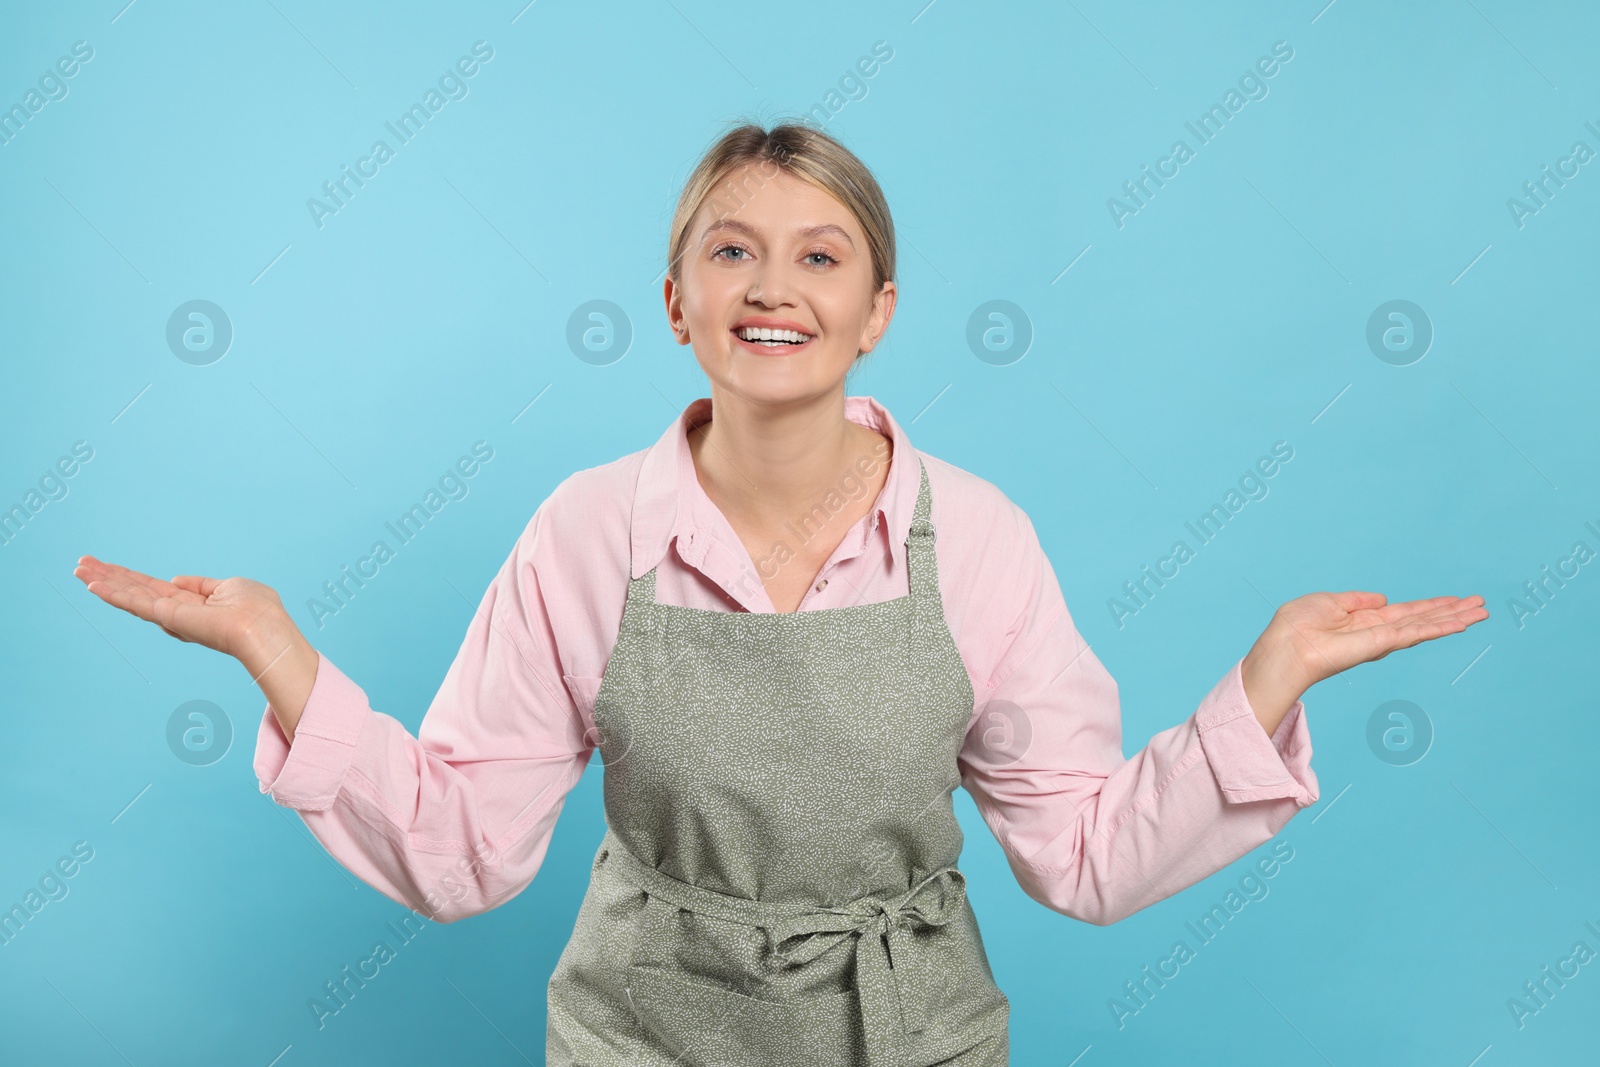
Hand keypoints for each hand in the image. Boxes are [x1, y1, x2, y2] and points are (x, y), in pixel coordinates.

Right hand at [72, 554, 301, 674]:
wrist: (264, 628)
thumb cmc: (258, 609)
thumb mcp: (230, 587)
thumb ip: (201, 585)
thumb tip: (177, 580)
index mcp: (191, 604)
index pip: (152, 588)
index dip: (130, 577)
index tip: (106, 566)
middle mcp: (177, 612)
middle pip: (134, 591)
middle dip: (108, 577)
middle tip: (80, 564)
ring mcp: (171, 616)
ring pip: (129, 596)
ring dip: (103, 582)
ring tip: (78, 570)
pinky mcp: (169, 617)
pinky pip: (136, 604)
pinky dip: (113, 594)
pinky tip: (93, 585)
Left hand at [1251, 590, 1489, 693]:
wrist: (1284, 648)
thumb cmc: (1295, 627)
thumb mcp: (1327, 602)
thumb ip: (1357, 600)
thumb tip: (1383, 598)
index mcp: (1363, 620)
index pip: (1405, 612)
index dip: (1430, 606)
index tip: (1455, 599)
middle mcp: (1377, 632)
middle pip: (1422, 619)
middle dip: (1452, 612)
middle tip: (1482, 605)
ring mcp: (1381, 639)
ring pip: (1426, 626)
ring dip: (1455, 618)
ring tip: (1482, 611)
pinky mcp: (1380, 643)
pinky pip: (1415, 634)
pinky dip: (1439, 627)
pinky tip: (1460, 623)